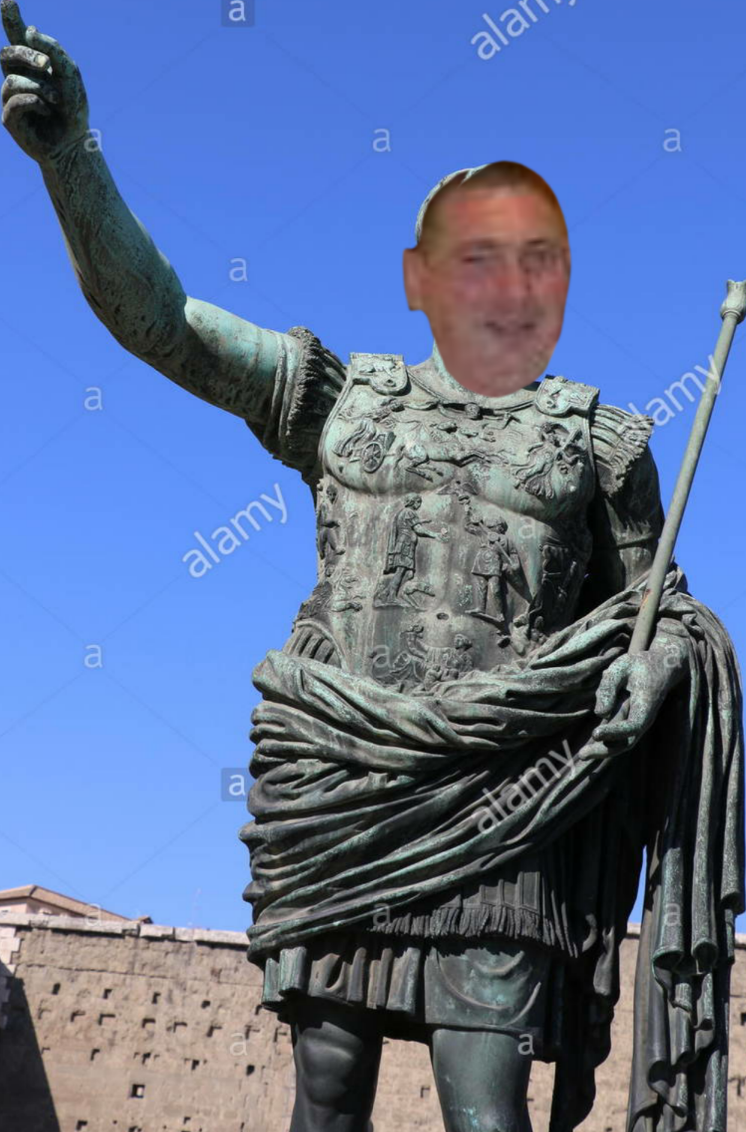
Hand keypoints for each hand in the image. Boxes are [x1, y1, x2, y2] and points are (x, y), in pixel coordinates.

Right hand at [1, 1, 88, 163]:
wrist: (74, 143)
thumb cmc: (72, 108)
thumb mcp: (70, 75)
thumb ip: (54, 51)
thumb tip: (30, 32)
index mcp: (31, 63)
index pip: (16, 36)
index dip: (10, 18)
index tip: (7, 0)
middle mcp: (17, 76)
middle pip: (8, 53)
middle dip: (26, 56)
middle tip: (47, 65)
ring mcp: (10, 96)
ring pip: (12, 79)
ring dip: (40, 88)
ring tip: (57, 101)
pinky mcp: (8, 117)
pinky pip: (16, 100)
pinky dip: (37, 103)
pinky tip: (48, 111)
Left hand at [579, 635, 688, 758]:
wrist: (660, 667)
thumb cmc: (639, 665)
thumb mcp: (622, 666)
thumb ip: (609, 687)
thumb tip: (599, 714)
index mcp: (646, 705)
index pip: (633, 725)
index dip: (615, 732)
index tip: (595, 733)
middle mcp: (644, 718)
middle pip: (627, 742)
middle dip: (605, 750)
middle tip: (582, 755)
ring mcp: (637, 722)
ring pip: (622, 743)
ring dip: (602, 750)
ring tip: (582, 755)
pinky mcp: (629, 721)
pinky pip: (618, 737)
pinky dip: (604, 743)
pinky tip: (588, 749)